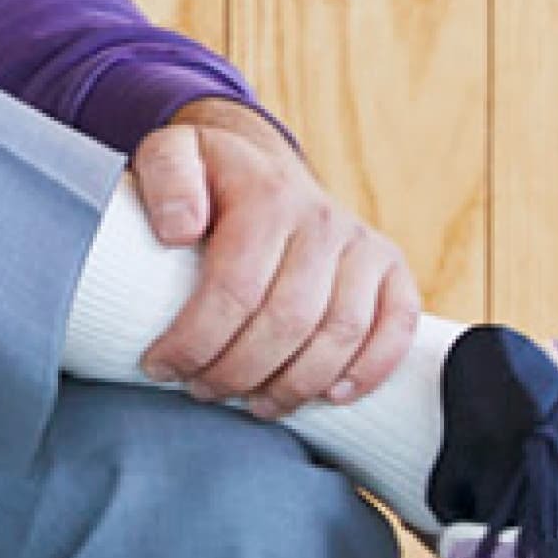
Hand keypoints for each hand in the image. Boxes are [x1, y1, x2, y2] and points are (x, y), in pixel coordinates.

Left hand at [119, 97, 421, 415]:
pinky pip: (397, 325)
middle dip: (237, 371)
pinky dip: (370, 369)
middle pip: (287, 320)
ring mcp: (362, 246)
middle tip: (200, 391)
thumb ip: (165, 176)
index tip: (160, 367)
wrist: (262, 163)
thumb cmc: (206, 175)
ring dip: (295, 383)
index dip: (195, 341)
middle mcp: (323, 221)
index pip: (235, 288)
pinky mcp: (391, 267)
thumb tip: (179, 231)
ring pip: (340, 333)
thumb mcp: (169, 152)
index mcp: (267, 196)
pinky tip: (330, 396)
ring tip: (252, 404)